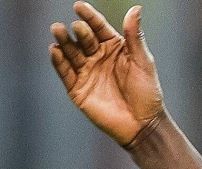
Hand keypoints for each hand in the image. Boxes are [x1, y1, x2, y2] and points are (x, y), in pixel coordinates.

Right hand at [49, 2, 164, 146]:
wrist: (142, 124)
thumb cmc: (147, 92)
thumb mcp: (143, 61)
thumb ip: (135, 36)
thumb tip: (136, 8)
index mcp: (113, 47)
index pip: (98, 27)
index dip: (89, 16)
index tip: (79, 6)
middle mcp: (97, 56)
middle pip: (83, 38)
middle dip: (79, 31)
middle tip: (76, 27)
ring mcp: (86, 72)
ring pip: (71, 52)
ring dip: (64, 41)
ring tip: (58, 30)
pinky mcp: (77, 89)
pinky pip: (65, 72)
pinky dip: (58, 61)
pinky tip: (55, 50)